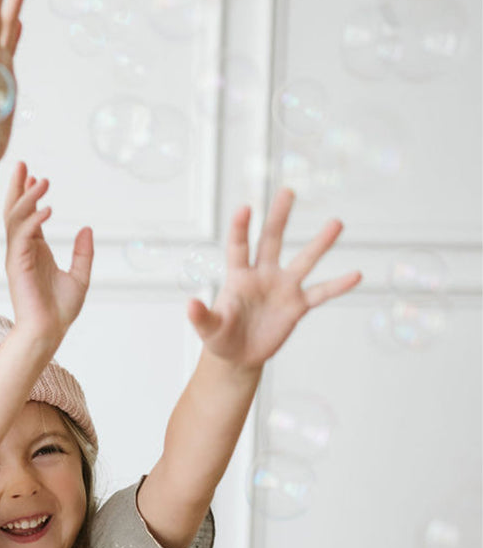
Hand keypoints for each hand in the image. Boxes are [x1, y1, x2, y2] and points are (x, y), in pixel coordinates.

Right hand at [3, 161, 91, 342]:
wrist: (49, 331)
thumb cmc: (59, 310)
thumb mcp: (80, 276)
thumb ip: (82, 252)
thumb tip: (87, 230)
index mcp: (35, 251)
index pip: (29, 216)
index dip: (31, 196)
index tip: (35, 176)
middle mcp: (23, 250)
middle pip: (15, 211)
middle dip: (17, 187)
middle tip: (21, 163)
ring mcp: (17, 256)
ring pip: (16, 218)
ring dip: (27, 197)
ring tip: (41, 180)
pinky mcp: (17, 264)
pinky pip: (22, 235)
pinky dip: (33, 219)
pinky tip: (48, 208)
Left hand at [189, 188, 362, 368]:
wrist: (238, 356)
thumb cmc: (220, 338)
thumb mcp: (208, 330)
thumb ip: (202, 317)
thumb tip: (190, 304)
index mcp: (238, 277)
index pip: (238, 248)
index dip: (240, 228)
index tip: (245, 207)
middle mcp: (263, 275)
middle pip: (272, 240)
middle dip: (279, 217)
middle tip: (288, 191)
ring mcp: (283, 288)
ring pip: (304, 261)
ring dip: (320, 243)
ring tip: (336, 222)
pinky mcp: (297, 306)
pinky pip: (321, 293)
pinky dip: (338, 286)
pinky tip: (356, 274)